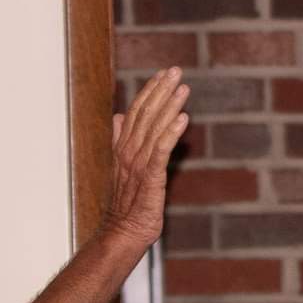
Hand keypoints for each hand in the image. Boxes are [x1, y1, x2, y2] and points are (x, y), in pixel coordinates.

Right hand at [101, 67, 190, 249]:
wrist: (124, 231)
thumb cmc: (128, 201)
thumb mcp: (124, 166)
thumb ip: (122, 139)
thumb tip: (119, 116)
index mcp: (123, 147)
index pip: (136, 112)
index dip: (150, 91)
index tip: (162, 73)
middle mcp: (129, 151)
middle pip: (145, 114)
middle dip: (161, 91)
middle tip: (175, 70)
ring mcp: (138, 164)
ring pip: (154, 128)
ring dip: (169, 106)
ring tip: (183, 88)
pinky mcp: (150, 178)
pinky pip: (161, 151)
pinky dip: (171, 133)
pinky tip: (183, 119)